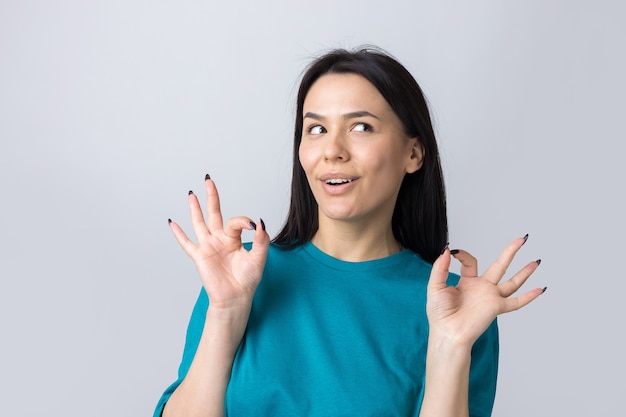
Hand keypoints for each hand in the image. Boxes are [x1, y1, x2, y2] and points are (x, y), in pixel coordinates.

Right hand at [168, 176, 269, 309]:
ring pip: (199, 223)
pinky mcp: (199, 257)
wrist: (236, 298)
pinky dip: (179, 234)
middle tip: (209, 180)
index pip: (236, 222)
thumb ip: (260, 240)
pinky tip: (172, 223)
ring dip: (195, 209)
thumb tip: (259, 222)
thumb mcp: (259, 258)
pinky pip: (187, 244)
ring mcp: (208, 247)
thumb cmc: (247, 280)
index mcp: (234, 239)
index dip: (244, 221)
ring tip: (191, 194)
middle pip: (214, 213)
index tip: (252, 225)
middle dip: (212, 196)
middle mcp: (220, 239)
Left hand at [426, 236, 544, 346]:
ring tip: (536, 261)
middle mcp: (481, 288)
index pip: (470, 262)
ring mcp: (490, 297)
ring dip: (525, 272)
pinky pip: (516, 302)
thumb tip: (447, 250)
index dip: (463, 255)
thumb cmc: (439, 313)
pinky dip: (529, 297)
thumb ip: (440, 267)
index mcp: (466, 283)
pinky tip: (540, 289)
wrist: (447, 332)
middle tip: (521, 239)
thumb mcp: (435, 285)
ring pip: (512, 282)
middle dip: (511, 252)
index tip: (454, 253)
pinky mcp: (496, 307)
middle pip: (500, 266)